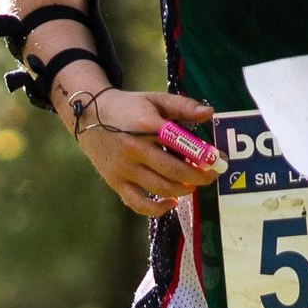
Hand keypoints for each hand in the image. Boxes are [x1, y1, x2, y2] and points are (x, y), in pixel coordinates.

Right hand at [71, 88, 222, 216]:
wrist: (89, 116)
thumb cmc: (128, 108)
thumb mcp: (154, 99)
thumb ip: (182, 106)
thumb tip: (209, 114)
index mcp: (145, 124)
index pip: (180, 142)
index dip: (203, 154)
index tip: (218, 159)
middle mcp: (133, 148)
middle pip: (174, 170)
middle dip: (200, 175)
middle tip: (213, 175)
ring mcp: (123, 168)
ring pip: (160, 188)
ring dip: (184, 189)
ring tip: (195, 184)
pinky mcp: (115, 182)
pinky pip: (138, 204)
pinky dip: (158, 208)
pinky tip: (172, 201)